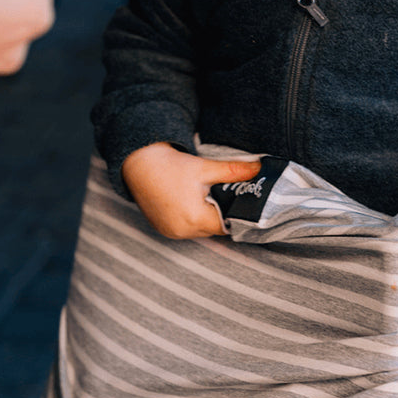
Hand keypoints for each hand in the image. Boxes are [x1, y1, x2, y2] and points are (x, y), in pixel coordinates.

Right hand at [122, 142, 262, 239]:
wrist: (138, 165)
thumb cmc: (171, 166)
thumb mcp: (204, 167)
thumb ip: (233, 171)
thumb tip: (259, 169)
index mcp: (194, 218)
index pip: (227, 224)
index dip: (237, 213)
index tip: (244, 202)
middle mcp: (182, 230)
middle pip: (214, 228)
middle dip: (223, 214)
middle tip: (228, 196)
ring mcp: (171, 232)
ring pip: (201, 230)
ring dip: (208, 217)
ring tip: (211, 198)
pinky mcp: (163, 230)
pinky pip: (187, 229)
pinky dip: (194, 219)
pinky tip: (194, 203)